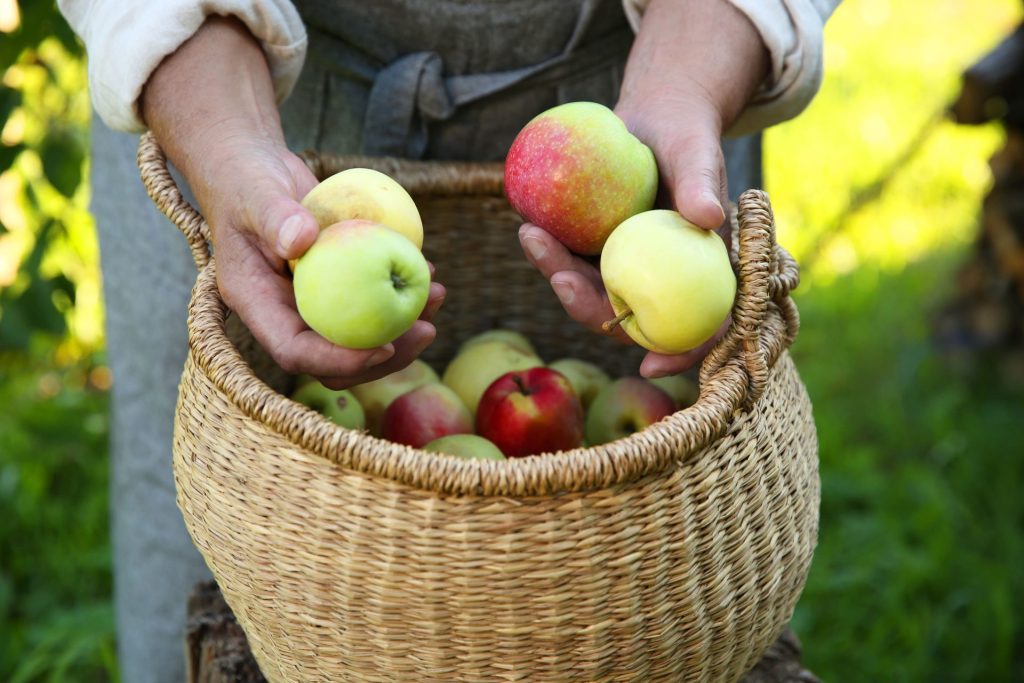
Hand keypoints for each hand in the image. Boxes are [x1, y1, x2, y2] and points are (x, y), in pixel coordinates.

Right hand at [142, 17, 441, 388]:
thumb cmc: (246, 179)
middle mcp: (285, 313)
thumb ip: (274, 216)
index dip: (339, 360)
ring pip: (359, 335)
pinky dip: (403, 293)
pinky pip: (371, 302)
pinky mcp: (337, 286)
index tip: (383, 347)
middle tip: (427, 330)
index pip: (295, 351)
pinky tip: (430, 270)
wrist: (256, 170)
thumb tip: (303, 240)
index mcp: (257, 305)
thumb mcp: (254, 192)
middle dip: (385, 355)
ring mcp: (313, 302)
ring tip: (439, 295)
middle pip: (335, 357)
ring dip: (404, 326)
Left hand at [521, 0, 767, 376]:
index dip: (680, 355)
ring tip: (530, 235)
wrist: (652, 121)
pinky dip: (548, 249)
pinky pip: (569, 261)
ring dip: (556, 274)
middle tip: (558, 279)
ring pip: (589, 292)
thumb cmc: (686, 137)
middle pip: (626, 317)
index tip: (650, 367)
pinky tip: (527, 223)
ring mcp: (623, 270)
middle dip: (587, 306)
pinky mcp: (594, 252)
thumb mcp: (696, 153)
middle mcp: (659, 283)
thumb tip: (710, 216)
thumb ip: (701, 183)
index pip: (701, 328)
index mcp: (699, 275)